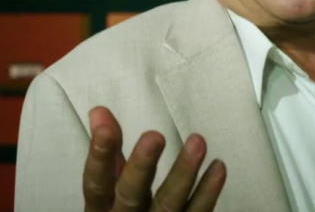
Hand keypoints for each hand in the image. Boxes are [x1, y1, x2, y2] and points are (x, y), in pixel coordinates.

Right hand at [83, 106, 225, 211]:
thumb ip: (109, 150)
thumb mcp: (111, 187)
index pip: (96, 183)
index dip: (100, 157)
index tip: (106, 128)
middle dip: (142, 166)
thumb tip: (99, 111)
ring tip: (197, 142)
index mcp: (102, 209)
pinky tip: (218, 167)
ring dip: (184, 172)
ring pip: (168, 205)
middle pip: (131, 196)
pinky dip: (208, 192)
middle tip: (154, 137)